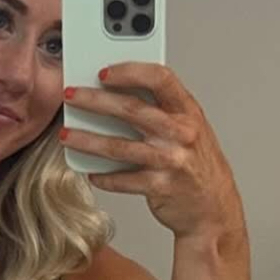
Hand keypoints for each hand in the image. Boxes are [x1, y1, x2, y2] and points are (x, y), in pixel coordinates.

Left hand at [61, 62, 244, 241]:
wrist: (214, 208)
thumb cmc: (196, 163)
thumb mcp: (188, 127)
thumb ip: (161, 109)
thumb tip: (115, 91)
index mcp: (187, 111)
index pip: (160, 78)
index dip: (130, 71)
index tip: (103, 72)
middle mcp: (181, 133)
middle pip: (131, 109)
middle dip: (94, 100)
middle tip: (70, 96)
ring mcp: (170, 160)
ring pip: (119, 147)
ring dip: (87, 140)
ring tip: (65, 135)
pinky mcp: (160, 187)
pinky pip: (123, 180)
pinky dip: (103, 176)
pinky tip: (90, 172)